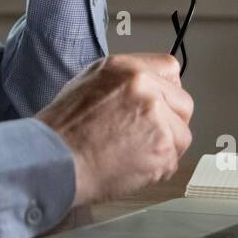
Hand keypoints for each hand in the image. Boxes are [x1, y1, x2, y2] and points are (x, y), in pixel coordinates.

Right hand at [35, 54, 193, 206]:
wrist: (54, 161)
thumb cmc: (62, 130)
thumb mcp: (87, 83)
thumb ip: (124, 82)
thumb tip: (148, 89)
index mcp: (125, 69)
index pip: (170, 69)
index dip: (166, 90)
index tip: (162, 104)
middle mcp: (144, 88)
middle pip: (183, 103)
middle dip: (170, 121)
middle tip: (145, 135)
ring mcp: (157, 118)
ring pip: (182, 134)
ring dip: (164, 147)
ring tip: (133, 153)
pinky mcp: (163, 148)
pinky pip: (174, 159)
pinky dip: (157, 168)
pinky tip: (132, 165)